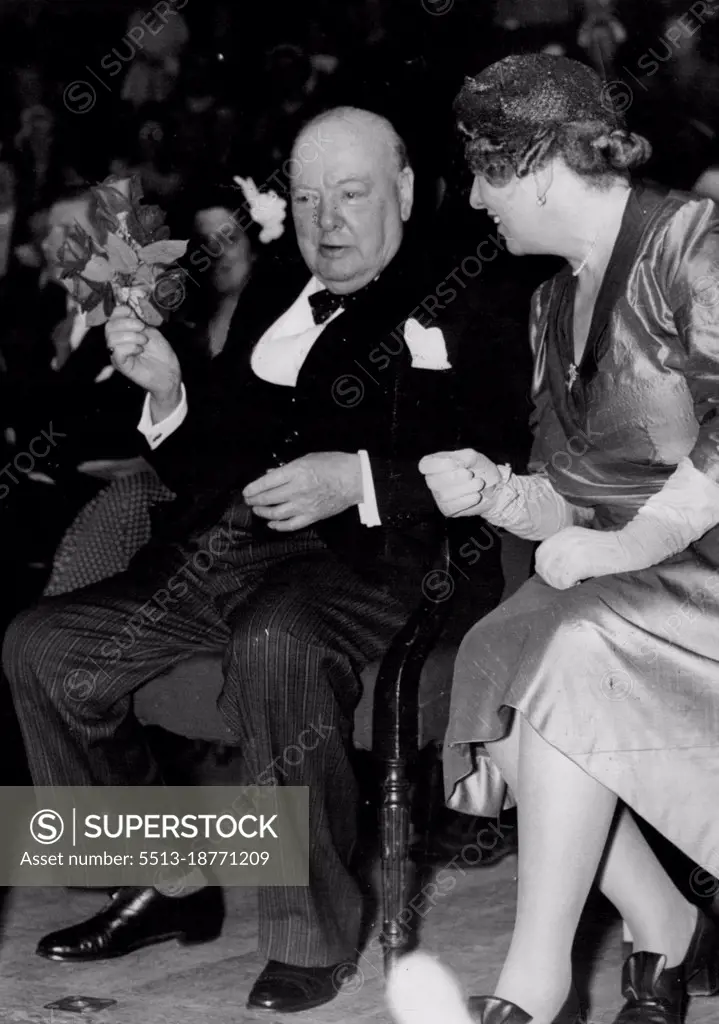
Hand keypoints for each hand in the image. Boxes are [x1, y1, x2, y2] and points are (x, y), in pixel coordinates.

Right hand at [105, 305, 181, 413]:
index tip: (134, 313)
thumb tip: (127, 309)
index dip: (121, 311)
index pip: (112, 316)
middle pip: (109, 326)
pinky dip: (130, 347)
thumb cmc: (161, 352)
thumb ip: (138, 321)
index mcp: (123, 331)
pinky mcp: (120, 365)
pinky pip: (117, 351)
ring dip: (131, 336)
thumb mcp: (150, 331)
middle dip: (127, 324)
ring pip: (112, 338)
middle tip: (142, 329)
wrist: (168, 371)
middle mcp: (117, 342)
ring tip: (143, 342)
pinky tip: (139, 350)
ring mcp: (117, 353)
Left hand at [243, 453, 362, 530]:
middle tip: (249, 500)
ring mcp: (304, 505)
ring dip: (263, 512)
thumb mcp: (308, 458)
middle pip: (268, 498)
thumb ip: (287, 467)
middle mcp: (297, 490)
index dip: (253, 488)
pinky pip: (291, 525)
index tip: (246, 491)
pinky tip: (271, 523)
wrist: (356, 480)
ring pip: (276, 513)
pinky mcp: (312, 516)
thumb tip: (270, 474)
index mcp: (296, 472)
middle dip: (254, 500)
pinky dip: (278, 525)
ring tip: (257, 509)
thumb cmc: (334, 465)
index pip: (266, 482)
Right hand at [418, 449, 502, 516]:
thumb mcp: (474, 457)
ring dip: (466, 488)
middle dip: (455, 477)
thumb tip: (455, 464)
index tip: (456, 463)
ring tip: (478, 484)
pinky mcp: (447, 509)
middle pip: (432, 481)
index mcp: (436, 463)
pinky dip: (467, 500)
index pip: (424, 465)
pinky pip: (452, 506)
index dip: (439, 465)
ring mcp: (439, 496)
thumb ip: (464, 457)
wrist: (494, 488)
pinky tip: (476, 495)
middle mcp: (434, 480)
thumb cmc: (480, 469)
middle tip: (470, 474)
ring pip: (444, 495)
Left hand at [535, 525, 626, 588]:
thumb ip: (565, 550)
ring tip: (577, 582)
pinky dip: (571, 586)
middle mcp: (564, 540)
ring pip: (552, 576)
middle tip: (569, 582)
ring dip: (563, 584)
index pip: (540, 554)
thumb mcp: (582, 542)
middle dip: (553, 579)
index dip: (546, 569)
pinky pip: (563, 582)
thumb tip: (550, 570)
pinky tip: (582, 582)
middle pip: (543, 566)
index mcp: (564, 534)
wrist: (630, 548)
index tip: (559, 576)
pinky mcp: (579, 562)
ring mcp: (571, 550)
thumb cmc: (609, 550)